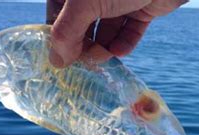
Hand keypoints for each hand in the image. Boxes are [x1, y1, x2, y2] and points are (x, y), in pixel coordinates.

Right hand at [47, 0, 187, 66]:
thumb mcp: (85, 3)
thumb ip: (66, 32)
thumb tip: (56, 62)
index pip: (56, 13)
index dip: (58, 35)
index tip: (62, 59)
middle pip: (82, 24)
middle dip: (84, 44)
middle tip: (85, 64)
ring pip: (106, 29)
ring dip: (104, 47)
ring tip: (104, 58)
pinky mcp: (141, 7)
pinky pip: (129, 30)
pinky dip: (124, 42)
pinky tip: (119, 51)